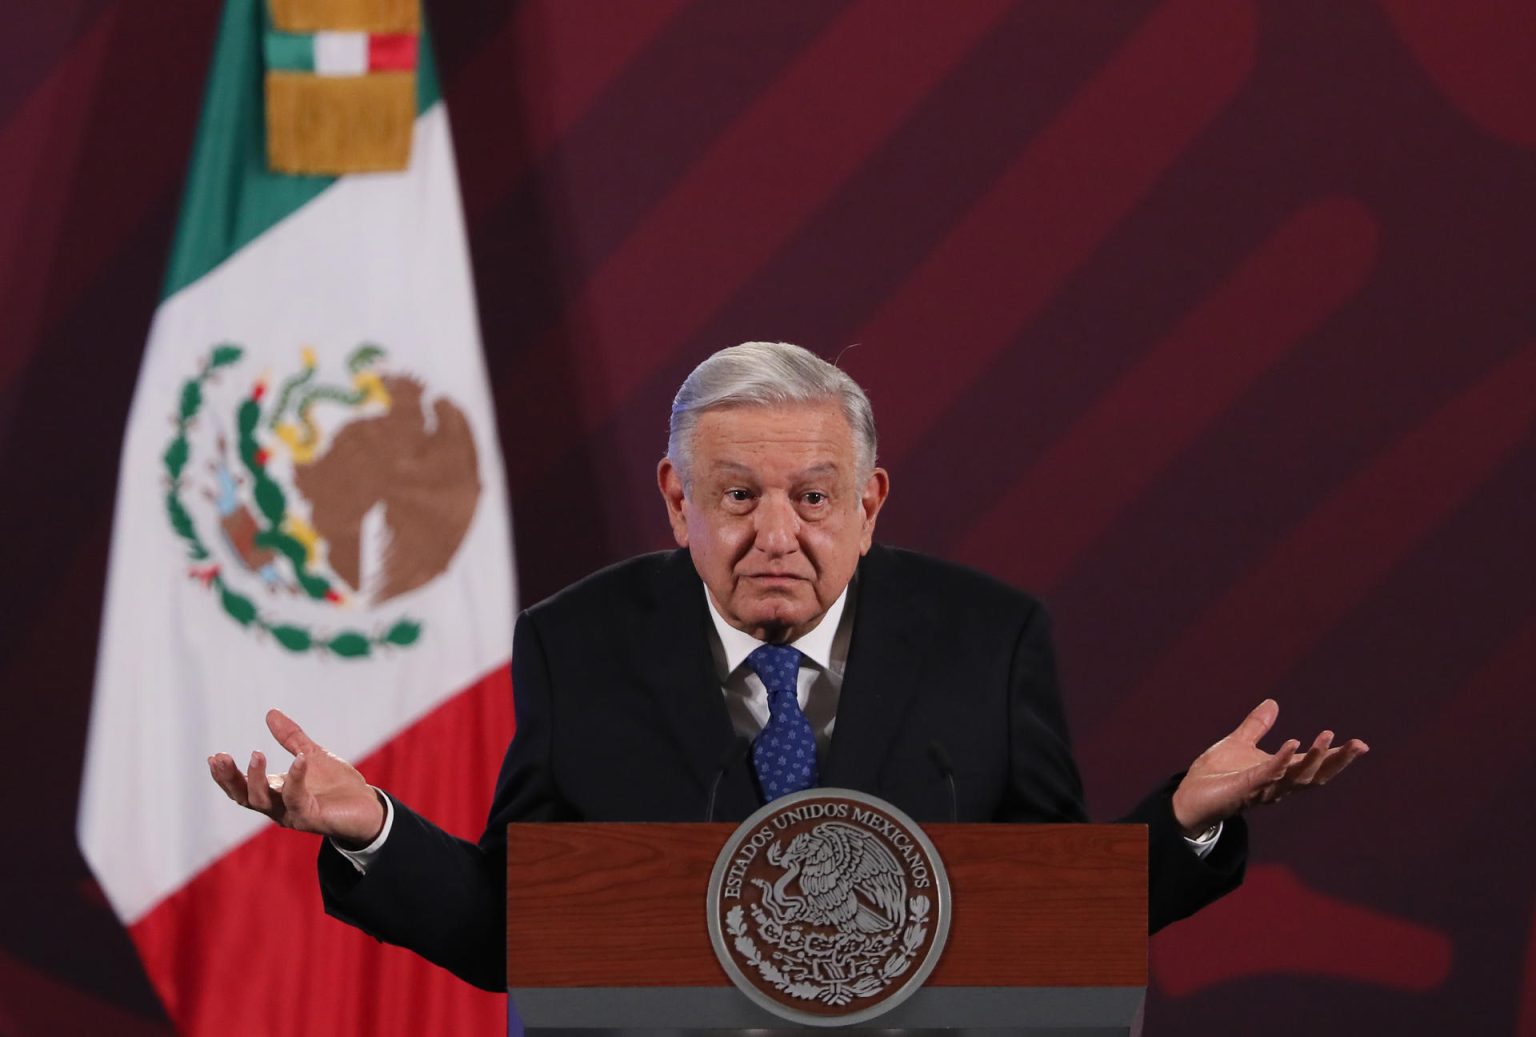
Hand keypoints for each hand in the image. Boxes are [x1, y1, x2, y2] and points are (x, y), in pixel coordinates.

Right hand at [208, 709, 384, 849]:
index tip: (214, 757)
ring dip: (256, 779)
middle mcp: (278, 807)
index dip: (225, 776)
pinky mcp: (312, 818)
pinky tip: (300, 759)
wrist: (368, 807)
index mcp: (275, 793)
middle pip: (244, 797)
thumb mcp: (311, 755)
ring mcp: (293, 814)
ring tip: (256, 754)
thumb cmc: (337, 785)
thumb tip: (270, 712)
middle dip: (230, 778)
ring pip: (264, 801)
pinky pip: (298, 798)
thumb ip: (291, 738)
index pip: (241, 788)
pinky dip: (296, 778)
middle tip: (221, 758)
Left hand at [1171, 698, 1367, 836]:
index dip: (1337, 756)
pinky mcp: (1245, 788)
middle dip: (1337, 761)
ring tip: (1326, 737)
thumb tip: (1273, 703)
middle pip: (1315, 775)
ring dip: (1313, 758)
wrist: (1188, 796)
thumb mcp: (1238, 744)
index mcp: (1279, 773)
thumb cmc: (1215, 775)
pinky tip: (1292, 743)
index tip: (1361, 744)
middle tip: (1358, 746)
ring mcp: (1263, 788)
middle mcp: (1277, 784)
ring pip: (1296, 777)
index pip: (1315, 765)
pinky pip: (1267, 774)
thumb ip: (1257, 727)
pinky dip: (1281, 760)